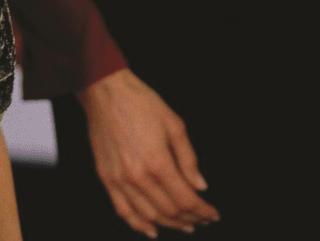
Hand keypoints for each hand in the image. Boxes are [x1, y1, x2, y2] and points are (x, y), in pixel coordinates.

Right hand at [77, 68, 218, 236]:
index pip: (186, 199)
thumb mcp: (175, 124)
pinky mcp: (106, 179)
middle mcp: (138, 176)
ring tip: (184, 225)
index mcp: (158, 162)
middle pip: (169, 211)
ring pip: (148, 215)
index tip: (212, 214)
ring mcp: (119, 180)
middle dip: (190, 218)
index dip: (203, 210)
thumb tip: (200, 185)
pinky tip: (151, 229)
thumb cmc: (141, 102)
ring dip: (169, 224)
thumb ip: (189, 159)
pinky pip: (123, 211)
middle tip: (202, 219)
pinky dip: (138, 225)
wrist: (107, 92)